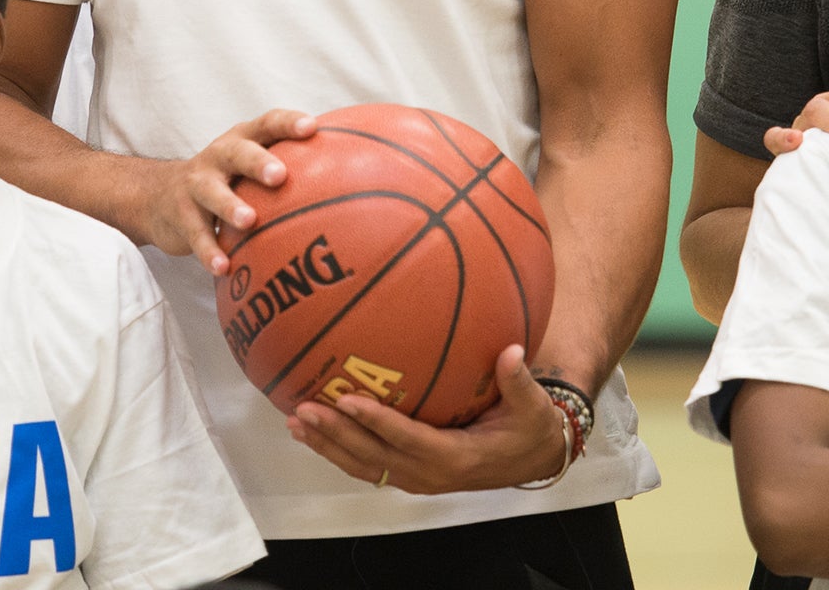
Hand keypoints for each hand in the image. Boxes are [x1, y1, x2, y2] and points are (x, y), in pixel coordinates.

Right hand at [137, 110, 314, 272]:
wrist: (157, 196)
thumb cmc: (226, 181)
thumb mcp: (249, 168)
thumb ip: (291, 170)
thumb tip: (357, 183)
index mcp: (242, 139)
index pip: (267, 123)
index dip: (288, 123)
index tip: (313, 128)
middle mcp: (219, 155)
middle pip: (238, 151)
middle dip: (258, 161)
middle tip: (280, 175)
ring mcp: (197, 184)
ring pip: (212, 192)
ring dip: (230, 206)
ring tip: (249, 222)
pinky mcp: (180, 214)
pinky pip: (196, 234)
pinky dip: (210, 251)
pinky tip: (224, 268)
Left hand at [286, 344, 567, 493]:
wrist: (532, 458)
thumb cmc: (529, 428)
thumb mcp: (531, 407)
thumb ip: (518, 381)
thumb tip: (511, 350)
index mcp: (456, 457)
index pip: (409, 439)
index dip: (379, 422)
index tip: (350, 400)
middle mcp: (430, 474)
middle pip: (374, 457)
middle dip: (338, 434)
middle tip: (306, 409)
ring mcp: (416, 477)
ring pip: (364, 466)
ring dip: (328, 445)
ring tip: (296, 422)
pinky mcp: (409, 473)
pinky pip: (368, 465)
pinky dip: (338, 449)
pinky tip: (314, 430)